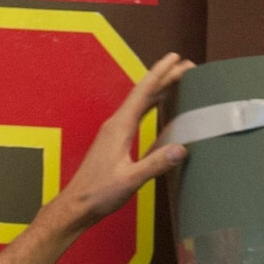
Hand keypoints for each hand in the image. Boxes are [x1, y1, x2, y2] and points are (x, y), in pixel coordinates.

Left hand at [41, 52, 195, 231]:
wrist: (77, 205)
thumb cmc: (98, 193)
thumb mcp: (131, 180)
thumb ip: (156, 164)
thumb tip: (181, 149)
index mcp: (119, 128)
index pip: (143, 92)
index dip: (160, 73)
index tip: (175, 58)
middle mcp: (115, 125)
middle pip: (144, 93)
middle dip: (165, 77)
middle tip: (186, 66)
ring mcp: (114, 132)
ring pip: (140, 103)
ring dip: (159, 89)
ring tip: (178, 79)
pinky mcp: (115, 141)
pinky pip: (137, 115)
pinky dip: (151, 105)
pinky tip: (160, 107)